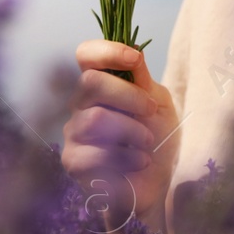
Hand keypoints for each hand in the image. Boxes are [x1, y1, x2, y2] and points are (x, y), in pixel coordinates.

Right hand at [61, 40, 179, 232]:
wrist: (156, 182)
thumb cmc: (157, 139)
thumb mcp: (159, 104)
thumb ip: (143, 80)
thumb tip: (134, 51)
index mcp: (101, 86)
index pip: (86, 55)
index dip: (106, 50)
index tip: (134, 59)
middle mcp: (81, 105)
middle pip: (91, 82)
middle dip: (130, 95)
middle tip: (151, 111)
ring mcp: (74, 133)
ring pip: (96, 118)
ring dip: (133, 131)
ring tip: (147, 143)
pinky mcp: (73, 161)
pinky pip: (95, 151)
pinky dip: (127, 157)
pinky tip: (138, 162)